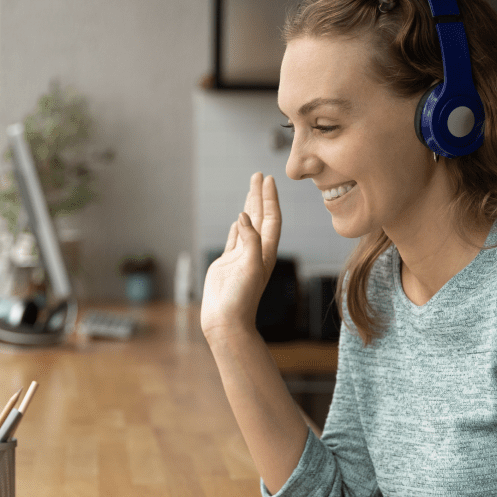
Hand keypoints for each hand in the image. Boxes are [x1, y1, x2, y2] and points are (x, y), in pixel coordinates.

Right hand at [200, 173, 281, 340]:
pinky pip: (234, 239)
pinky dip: (237, 226)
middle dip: (259, 196)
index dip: (270, 199)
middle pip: (260, 217)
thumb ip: (250, 239)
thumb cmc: (241, 297)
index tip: (268, 179)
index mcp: (266, 251)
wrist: (226, 321)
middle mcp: (255, 252)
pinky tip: (238, 219)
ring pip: (246, 226)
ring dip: (249, 208)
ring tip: (250, 191)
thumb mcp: (251, 265)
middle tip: (258, 175)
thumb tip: (242, 216)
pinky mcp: (227, 264)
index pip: (271, 219)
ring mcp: (241, 257)